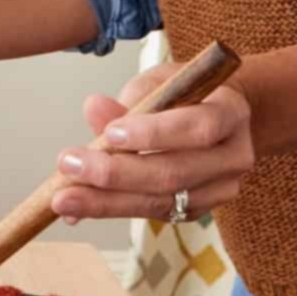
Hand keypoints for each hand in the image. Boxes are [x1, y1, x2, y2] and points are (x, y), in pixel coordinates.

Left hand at [50, 60, 254, 224]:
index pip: (197, 128)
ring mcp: (219, 189)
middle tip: (69, 166)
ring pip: (161, 200)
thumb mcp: (161, 82)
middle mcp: (233, 156)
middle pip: (174, 173)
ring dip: (106, 201)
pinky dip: (112, 209)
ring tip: (63, 198)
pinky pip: (153, 212)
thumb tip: (93, 108)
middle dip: (116, 174)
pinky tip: (78, 208)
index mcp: (230, 113)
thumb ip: (131, 99)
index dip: (153, 134)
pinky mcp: (198, 209)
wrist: (219, 116)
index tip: (110, 134)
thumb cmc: (186, 92)